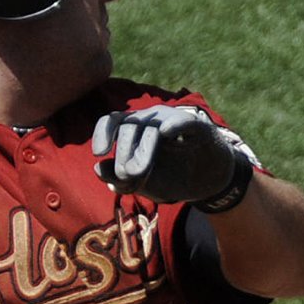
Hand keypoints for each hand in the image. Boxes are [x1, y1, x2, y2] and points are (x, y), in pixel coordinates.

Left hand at [91, 103, 257, 209]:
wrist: (206, 183)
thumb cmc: (170, 178)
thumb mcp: (141, 184)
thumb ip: (118, 179)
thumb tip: (97, 168)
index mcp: (135, 129)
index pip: (112, 120)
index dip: (102, 133)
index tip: (99, 152)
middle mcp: (152, 119)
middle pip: (129, 125)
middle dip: (124, 152)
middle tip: (128, 176)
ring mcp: (175, 120)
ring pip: (152, 127)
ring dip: (143, 150)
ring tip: (140, 173)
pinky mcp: (199, 128)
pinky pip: (184, 121)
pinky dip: (174, 124)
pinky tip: (166, 132)